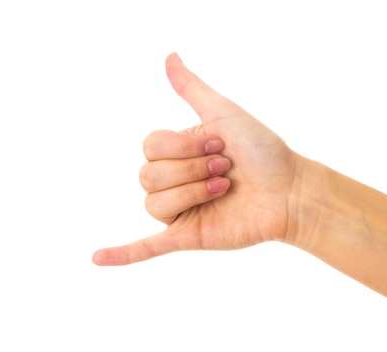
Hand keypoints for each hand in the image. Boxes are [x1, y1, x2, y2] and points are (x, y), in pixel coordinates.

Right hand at [93, 53, 300, 264]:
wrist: (291, 190)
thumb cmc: (263, 151)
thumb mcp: (224, 112)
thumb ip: (192, 89)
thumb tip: (169, 57)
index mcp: (178, 153)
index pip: (150, 147)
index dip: (182, 146)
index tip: (220, 144)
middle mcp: (174, 181)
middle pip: (148, 175)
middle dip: (191, 169)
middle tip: (225, 169)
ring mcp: (180, 211)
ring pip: (154, 204)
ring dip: (192, 192)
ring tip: (224, 189)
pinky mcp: (187, 236)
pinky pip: (147, 247)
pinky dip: (122, 254)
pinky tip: (96, 258)